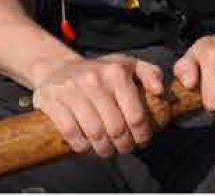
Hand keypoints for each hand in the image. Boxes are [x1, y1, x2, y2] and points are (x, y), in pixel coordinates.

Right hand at [29, 53, 167, 156]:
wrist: (56, 67)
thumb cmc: (98, 71)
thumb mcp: (127, 64)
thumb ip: (150, 73)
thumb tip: (160, 91)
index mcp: (116, 72)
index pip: (135, 115)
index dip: (142, 135)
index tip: (143, 141)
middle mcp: (95, 80)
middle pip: (116, 129)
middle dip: (124, 145)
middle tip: (125, 148)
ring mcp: (72, 91)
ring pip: (95, 134)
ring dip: (104, 149)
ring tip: (108, 150)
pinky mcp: (53, 102)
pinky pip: (71, 133)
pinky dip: (82, 146)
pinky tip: (88, 146)